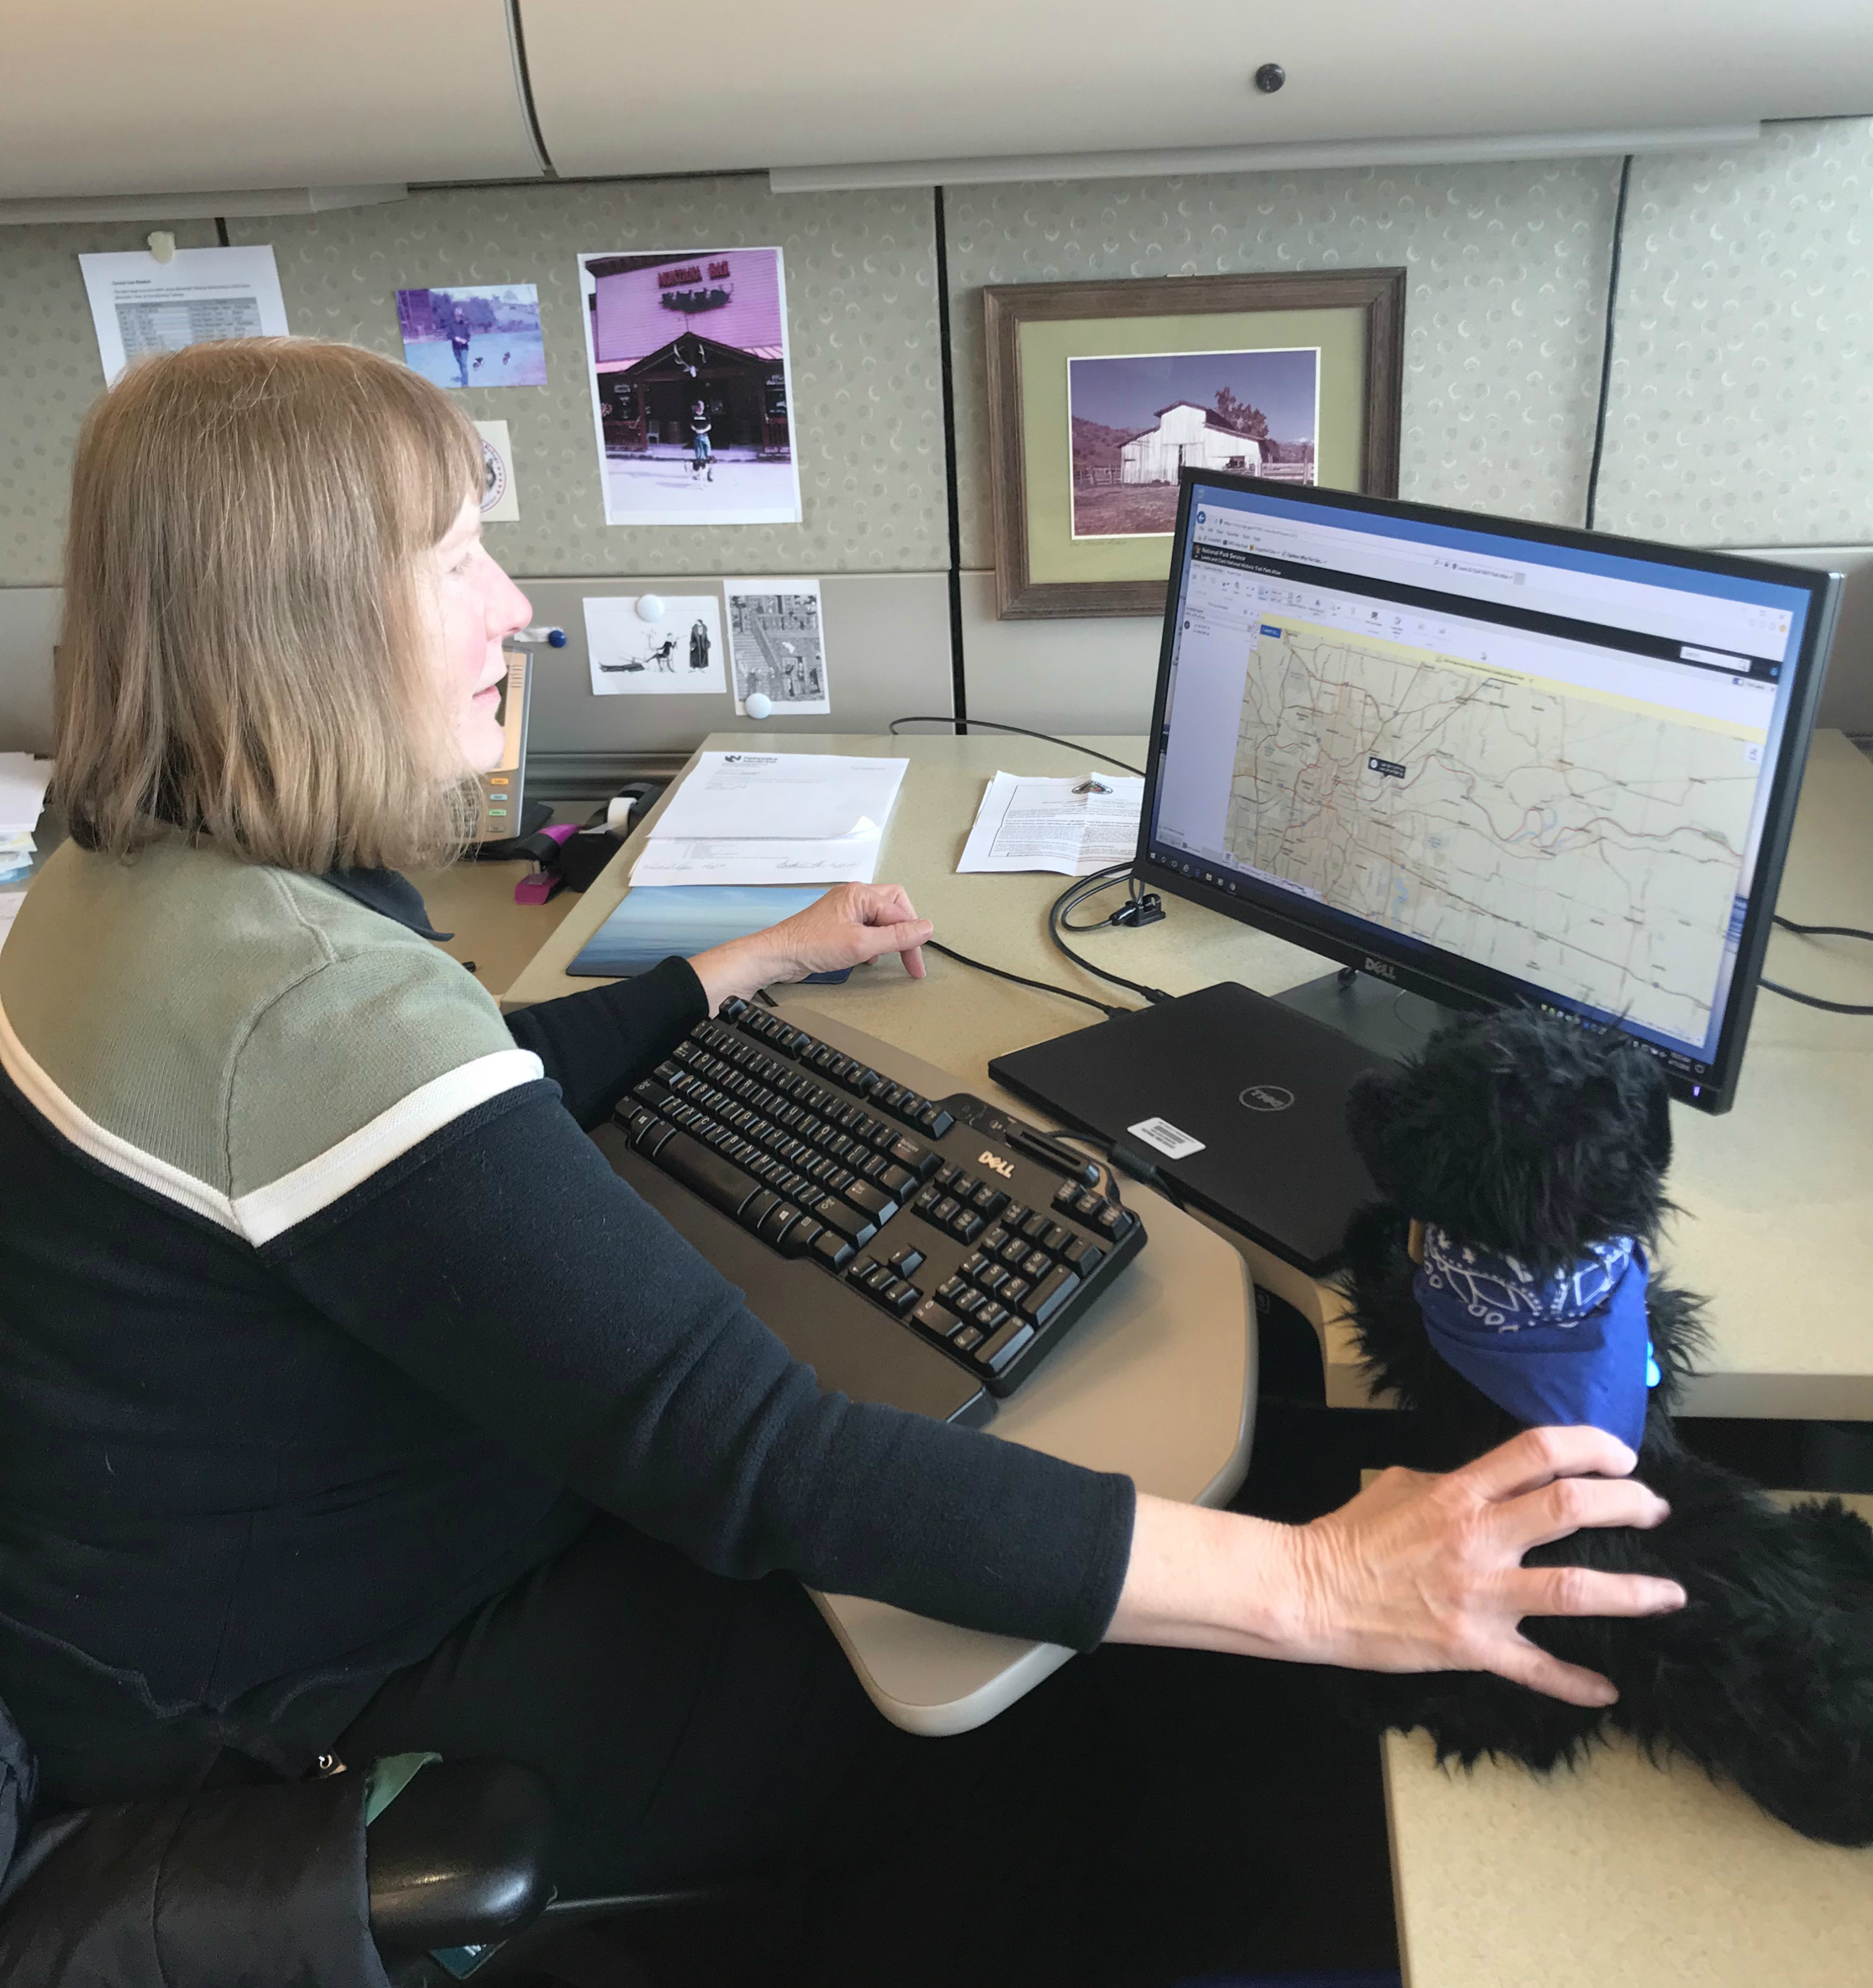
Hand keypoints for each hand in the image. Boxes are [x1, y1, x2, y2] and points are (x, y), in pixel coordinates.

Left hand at [688, 883, 932, 1010]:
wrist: (779, 956)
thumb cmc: (812, 946)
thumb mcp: (862, 944)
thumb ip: (897, 937)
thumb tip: (926, 929)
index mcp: (861, 894)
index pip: (900, 911)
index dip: (912, 937)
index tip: (916, 963)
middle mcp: (854, 896)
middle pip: (894, 906)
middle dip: (904, 930)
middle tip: (910, 956)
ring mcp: (845, 909)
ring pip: (880, 917)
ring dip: (889, 936)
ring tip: (889, 956)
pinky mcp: (837, 923)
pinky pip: (866, 927)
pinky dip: (873, 941)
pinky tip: (869, 956)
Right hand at [1107, 1426, 1686, 1707]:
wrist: (1307, 1593)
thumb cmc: (1349, 1535)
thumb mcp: (1397, 1483)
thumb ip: (1449, 1481)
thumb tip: (1485, 1484)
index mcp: (1458, 1492)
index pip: (1539, 1452)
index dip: (1592, 1447)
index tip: (1621, 1456)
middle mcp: (1477, 1537)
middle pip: (1571, 1508)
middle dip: (1628, 1505)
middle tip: (1653, 1510)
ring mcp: (1479, 1595)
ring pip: (1575, 1591)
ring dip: (1633, 1593)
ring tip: (1670, 1594)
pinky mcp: (1472, 1647)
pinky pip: (1537, 1669)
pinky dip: (1576, 1683)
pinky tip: (1606, 1691)